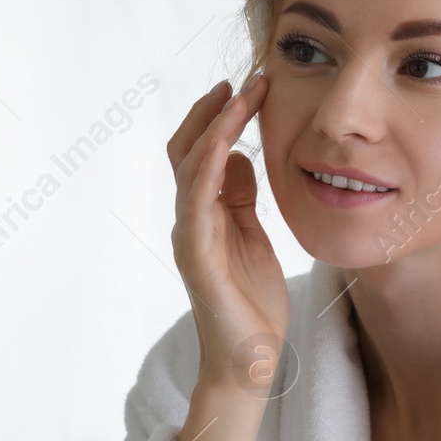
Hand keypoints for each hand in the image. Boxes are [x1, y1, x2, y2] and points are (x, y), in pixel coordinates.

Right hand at [166, 74, 289, 393]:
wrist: (251, 360)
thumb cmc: (253, 303)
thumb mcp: (253, 236)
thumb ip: (240, 198)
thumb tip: (237, 155)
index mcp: (206, 214)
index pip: (201, 153)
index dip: (218, 117)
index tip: (247, 86)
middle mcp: (190, 220)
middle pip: (186, 151)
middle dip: (212, 112)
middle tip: (242, 80)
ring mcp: (190, 237)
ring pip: (189, 168)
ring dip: (213, 128)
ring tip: (239, 97)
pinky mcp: (197, 257)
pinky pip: (197, 203)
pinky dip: (207, 168)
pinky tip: (224, 143)